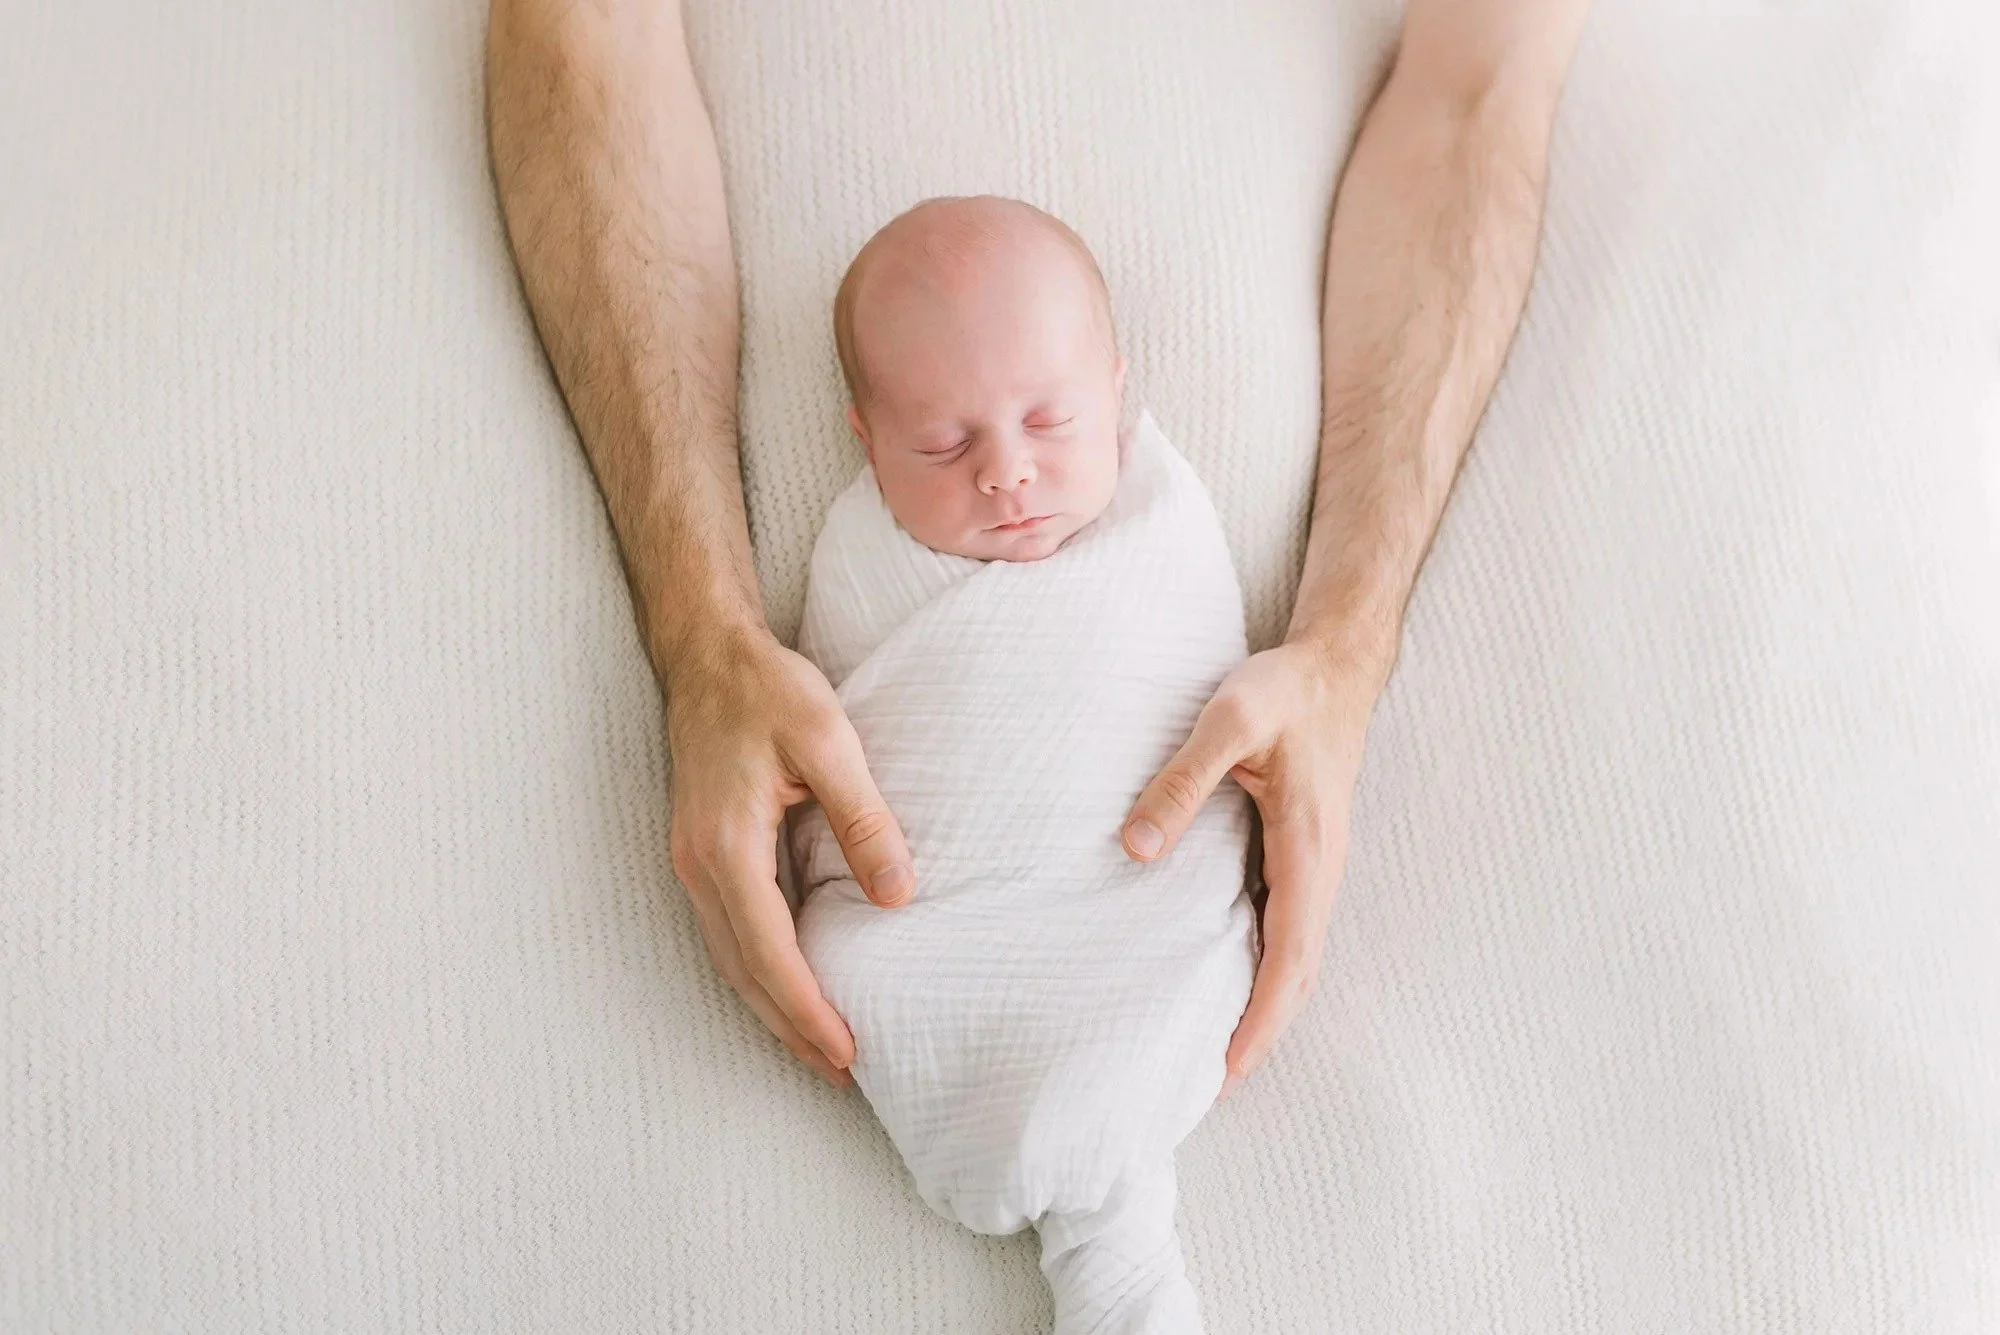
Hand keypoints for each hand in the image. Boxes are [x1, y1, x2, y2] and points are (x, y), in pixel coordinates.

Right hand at [666, 629, 915, 1086]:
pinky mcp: (700, 853)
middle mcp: (699, 865)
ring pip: (729, 958)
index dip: (807, 1008)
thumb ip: (863, 819)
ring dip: (771, 1007)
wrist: (707, 655)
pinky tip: (789, 985)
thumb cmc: (767, 690)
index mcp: (727, 845)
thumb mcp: (828, 742)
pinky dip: (757, 972)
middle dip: (789, 1027)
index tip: (846, 1052)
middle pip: (742, 971)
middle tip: (840, 1072)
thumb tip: (897, 895)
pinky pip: (727, 932)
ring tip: (820, 1048)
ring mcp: (692, 861)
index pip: (769, 951)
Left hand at [1121, 642, 1375, 1098]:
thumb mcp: (1231, 718)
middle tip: (1211, 1085)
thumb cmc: (1284, 689)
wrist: (1335, 664)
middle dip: (1263, 1032)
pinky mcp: (1302, 854)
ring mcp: (1316, 864)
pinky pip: (1289, 929)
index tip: (1231, 1068)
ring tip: (1217, 1052)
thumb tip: (1137, 845)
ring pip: (1297, 955)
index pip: (1292, 954)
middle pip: (1300, 973)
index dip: (1263, 1017)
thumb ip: (1184, 777)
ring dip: (1266, 1006)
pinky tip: (1226, 980)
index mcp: (1308, 846)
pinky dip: (1266, 969)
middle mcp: (1321, 867)